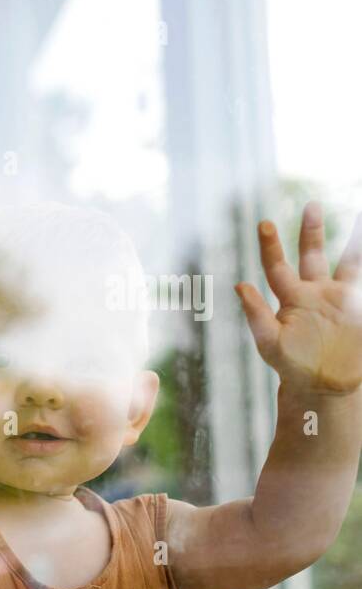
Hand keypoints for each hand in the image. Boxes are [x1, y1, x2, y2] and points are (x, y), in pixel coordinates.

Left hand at [237, 203, 361, 394]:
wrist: (323, 384)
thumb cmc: (291, 364)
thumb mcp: (270, 342)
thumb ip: (256, 314)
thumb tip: (240, 284)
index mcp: (291, 298)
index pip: (277, 267)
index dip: (270, 247)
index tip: (265, 224)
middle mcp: (314, 292)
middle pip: (313, 255)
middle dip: (312, 231)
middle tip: (311, 205)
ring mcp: (339, 297)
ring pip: (347, 263)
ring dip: (353, 242)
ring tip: (360, 217)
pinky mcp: (358, 306)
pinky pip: (360, 279)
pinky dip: (361, 261)